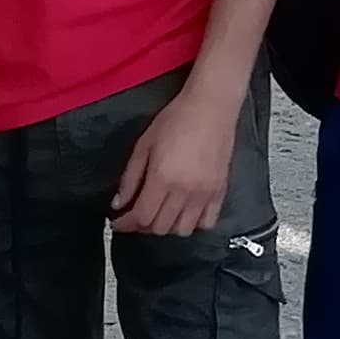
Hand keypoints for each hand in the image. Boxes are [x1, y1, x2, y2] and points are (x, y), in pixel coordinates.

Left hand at [109, 82, 237, 238]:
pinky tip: (184, 212)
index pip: (142, 216)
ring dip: (167, 227)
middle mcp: (185, 192)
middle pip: (160, 227)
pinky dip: (193, 224)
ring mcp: (205, 194)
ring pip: (183, 230)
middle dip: (143, 225)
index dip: (126, 224)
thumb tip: (119, 203)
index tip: (118, 223)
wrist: (210, 108)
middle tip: (136, 214)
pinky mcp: (221, 192)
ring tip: (160, 213)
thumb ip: (130, 177)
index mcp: (162, 178)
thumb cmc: (175, 120)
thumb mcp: (143, 145)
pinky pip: (207, 223)